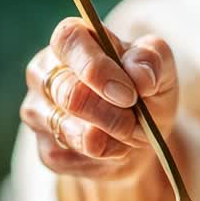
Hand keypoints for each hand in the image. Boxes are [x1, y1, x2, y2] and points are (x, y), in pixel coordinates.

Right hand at [21, 18, 177, 181]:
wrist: (143, 138)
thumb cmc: (146, 92)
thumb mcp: (160, 70)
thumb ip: (153, 60)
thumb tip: (139, 74)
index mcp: (70, 41)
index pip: (68, 40)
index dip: (97, 68)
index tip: (129, 93)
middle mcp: (44, 73)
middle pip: (69, 93)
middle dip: (112, 114)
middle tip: (135, 122)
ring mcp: (39, 112)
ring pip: (69, 130)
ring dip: (110, 139)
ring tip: (129, 134)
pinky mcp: (45, 150)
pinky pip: (72, 159)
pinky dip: (103, 160)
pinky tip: (113, 150)